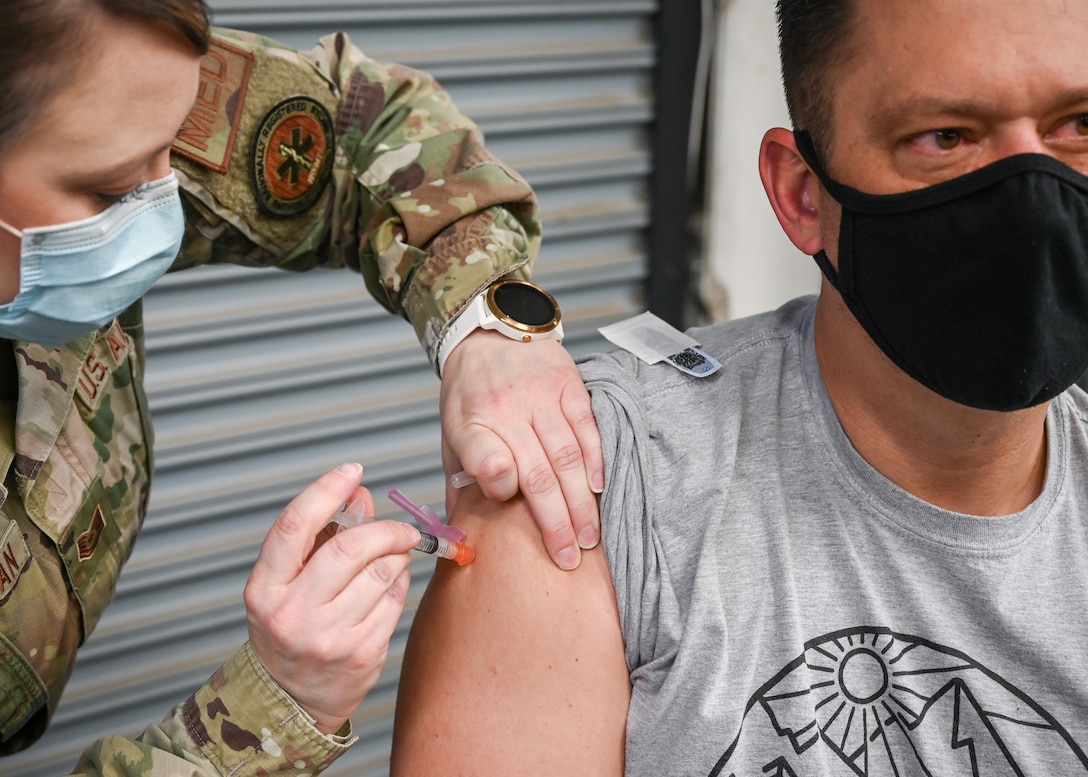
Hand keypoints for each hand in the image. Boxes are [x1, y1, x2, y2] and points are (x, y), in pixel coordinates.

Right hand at [244, 462, 420, 733]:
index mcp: (264, 588)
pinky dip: (400, 585)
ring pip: (381, 573)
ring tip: (392, 559)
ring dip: (397, 556)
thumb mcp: (288, 581)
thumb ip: (322, 534)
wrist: (288, 700)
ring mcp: (328, 636)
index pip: (294, 525)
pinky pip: (395, 601)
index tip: (352, 470)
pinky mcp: (362, 653)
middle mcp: (292, 613)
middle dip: (385, 529)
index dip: (326, 490)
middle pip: (350, 548)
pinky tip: (389, 587)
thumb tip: (358, 492)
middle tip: (400, 528)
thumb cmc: (289, 628)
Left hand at [440, 330, 603, 569]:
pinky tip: (599, 489)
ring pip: (567, 457)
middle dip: (555, 522)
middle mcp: (506, 410)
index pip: (486, 459)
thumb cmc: (469, 393)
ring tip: (588, 537)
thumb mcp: (450, 434)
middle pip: (537, 473)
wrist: (488, 333)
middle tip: (568, 557)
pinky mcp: (568, 385)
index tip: (510, 506)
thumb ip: (459, 481)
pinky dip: (596, 462)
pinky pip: (587, 428)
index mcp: (469, 423)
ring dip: (580, 503)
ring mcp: (540, 397)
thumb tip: (462, 536)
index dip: (500, 486)